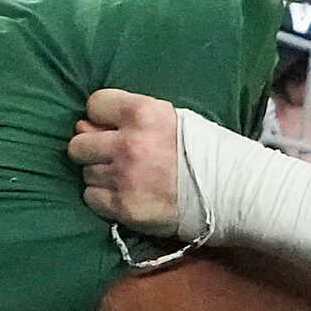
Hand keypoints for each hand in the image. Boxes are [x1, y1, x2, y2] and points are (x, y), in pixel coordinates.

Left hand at [68, 88, 194, 238]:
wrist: (232, 192)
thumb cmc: (203, 151)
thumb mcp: (173, 119)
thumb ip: (131, 118)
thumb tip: (84, 124)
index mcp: (144, 113)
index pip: (94, 104)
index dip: (100, 116)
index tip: (109, 126)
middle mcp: (128, 144)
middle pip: (78, 143)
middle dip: (91, 148)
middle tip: (110, 155)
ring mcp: (123, 177)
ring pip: (85, 172)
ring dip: (99, 174)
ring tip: (125, 176)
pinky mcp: (122, 206)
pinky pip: (91, 197)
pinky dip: (102, 196)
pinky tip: (123, 193)